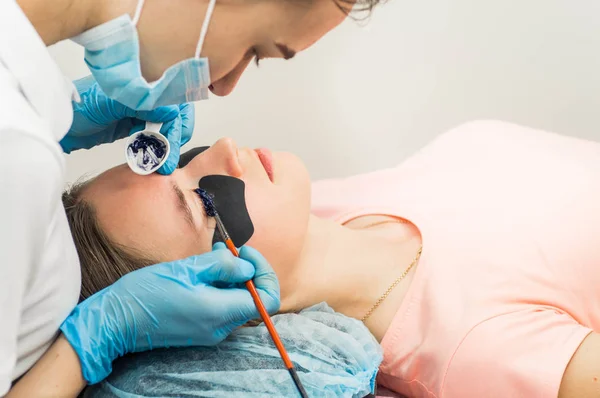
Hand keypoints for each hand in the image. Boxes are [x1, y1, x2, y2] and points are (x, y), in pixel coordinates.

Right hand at [60, 244, 279, 383]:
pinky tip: (201, 273)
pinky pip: (222, 307)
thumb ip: (223, 266)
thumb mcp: (187, 268)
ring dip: (230, 277)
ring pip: (237, 301)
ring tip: (210, 257)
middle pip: (253, 298)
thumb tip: (249, 267)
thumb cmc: (147, 292)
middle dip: (245, 270)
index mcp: (220, 312)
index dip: (264, 273)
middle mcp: (220, 328)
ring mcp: (211, 332)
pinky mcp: (200, 330)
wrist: (116, 321)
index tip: (245, 254)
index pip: (268, 300)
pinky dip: (219, 288)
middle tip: (226, 250)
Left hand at [61, 75, 194, 174]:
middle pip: (175, 117)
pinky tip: (149, 159)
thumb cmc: (74, 108)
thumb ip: (140, 105)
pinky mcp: (131, 128)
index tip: (171, 145)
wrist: (54, 125)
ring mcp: (137, 113)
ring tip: (160, 165)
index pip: (173, 103)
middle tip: (168, 161)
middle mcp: (142, 97)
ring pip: (165, 129)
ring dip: (165, 147)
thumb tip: (172, 111)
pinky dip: (154, 150)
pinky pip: (151, 139)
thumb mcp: (109, 104)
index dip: (177, 125)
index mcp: (140, 85)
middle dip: (174, 139)